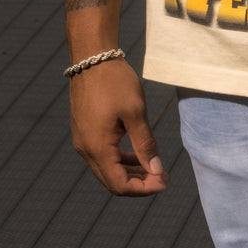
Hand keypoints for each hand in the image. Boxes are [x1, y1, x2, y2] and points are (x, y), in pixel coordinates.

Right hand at [68, 57, 168, 195]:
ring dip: (131, 172)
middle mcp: (86, 149)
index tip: (164, 182)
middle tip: (164, 176)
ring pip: (107, 169)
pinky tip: (138, 153)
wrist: (92, 58)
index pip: (119, 185)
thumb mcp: (135, 112)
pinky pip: (103, 155)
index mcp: (96, 147)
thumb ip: (145, 144)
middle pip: (112, 181)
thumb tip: (157, 170)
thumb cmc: (115, 82)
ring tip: (155, 167)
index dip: (143, 189)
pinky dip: (121, 159)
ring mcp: (83, 140)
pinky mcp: (85, 131)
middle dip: (139, 183)